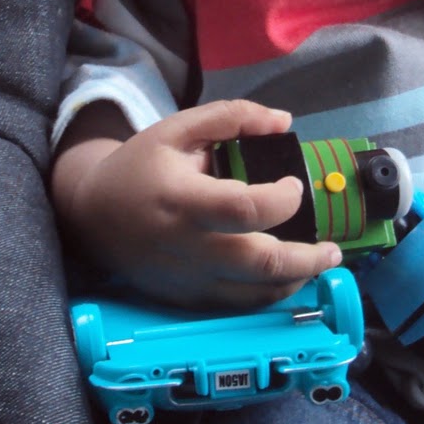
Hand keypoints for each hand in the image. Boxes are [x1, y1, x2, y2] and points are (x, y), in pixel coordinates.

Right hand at [52, 98, 341, 306]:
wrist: (89, 215)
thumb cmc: (140, 167)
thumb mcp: (178, 129)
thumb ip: (232, 118)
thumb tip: (285, 122)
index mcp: (183, 199)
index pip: (245, 208)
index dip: (283, 199)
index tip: (294, 186)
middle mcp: (186, 246)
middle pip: (260, 264)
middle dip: (308, 258)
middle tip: (333, 249)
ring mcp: (186, 280)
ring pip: (255, 295)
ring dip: (296, 281)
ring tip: (317, 262)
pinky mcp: (186, 300)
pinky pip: (238, 306)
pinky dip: (268, 294)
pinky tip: (285, 276)